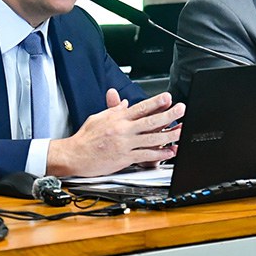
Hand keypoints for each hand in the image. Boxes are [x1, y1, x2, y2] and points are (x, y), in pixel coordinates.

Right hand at [46, 90, 185, 176]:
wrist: (73, 155)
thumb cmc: (85, 137)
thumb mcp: (98, 118)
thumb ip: (114, 110)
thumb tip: (124, 103)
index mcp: (118, 118)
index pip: (141, 107)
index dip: (156, 102)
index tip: (168, 97)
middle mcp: (123, 130)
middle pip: (151, 121)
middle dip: (169, 115)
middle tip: (181, 109)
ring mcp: (125, 144)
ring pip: (152, 139)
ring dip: (170, 135)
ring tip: (181, 131)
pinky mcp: (125, 158)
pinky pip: (146, 155)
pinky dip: (159, 154)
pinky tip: (169, 152)